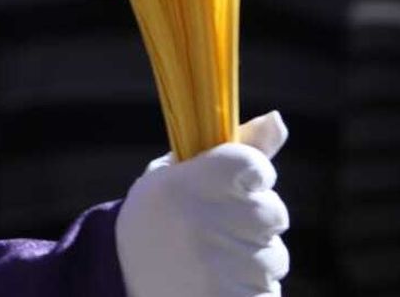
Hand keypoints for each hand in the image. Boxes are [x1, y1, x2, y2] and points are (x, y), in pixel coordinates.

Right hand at [116, 112, 290, 296]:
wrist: (120, 279)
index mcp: (183, 183)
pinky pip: (268, 293)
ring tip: (215, 262)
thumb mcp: (176, 175)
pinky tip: (220, 285)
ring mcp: (215, 268)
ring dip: (255, 259)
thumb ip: (232, 151)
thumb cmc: (158, 218)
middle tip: (220, 228)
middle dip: (257, 219)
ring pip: (275, 257)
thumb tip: (278, 120)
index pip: (254, 165)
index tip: (238, 183)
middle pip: (273, 212)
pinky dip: (251, 291)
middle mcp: (200, 222)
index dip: (254, 175)